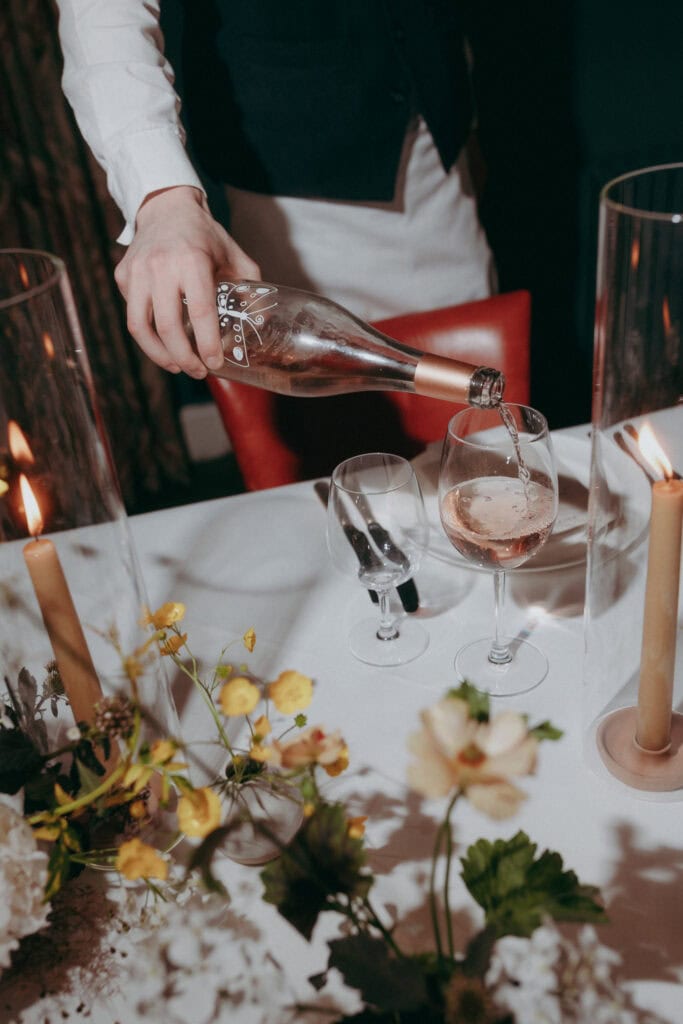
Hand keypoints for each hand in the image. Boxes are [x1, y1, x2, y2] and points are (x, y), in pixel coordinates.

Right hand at [114, 186, 260, 377]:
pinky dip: (148, 334)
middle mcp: (160, 266)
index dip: (207, 344)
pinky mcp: (123, 275)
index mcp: (192, 261)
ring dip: (159, 355)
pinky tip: (163, 342)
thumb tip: (261, 323)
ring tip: (177, 366)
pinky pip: (133, 314)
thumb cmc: (205, 236)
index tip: (215, 364)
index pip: (200, 312)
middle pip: (168, 327)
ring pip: (140, 327)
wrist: (166, 207)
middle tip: (198, 372)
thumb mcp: (234, 255)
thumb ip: (250, 287)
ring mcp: (136, 271)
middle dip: (184, 358)